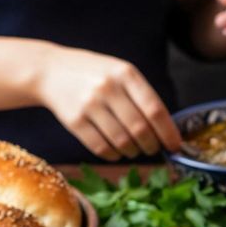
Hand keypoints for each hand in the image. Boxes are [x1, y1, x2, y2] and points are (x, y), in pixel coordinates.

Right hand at [34, 46, 179, 160]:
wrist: (50, 71)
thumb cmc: (94, 74)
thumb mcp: (120, 72)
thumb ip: (142, 96)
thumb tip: (167, 131)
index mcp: (125, 74)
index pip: (155, 110)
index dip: (168, 133)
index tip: (175, 146)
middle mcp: (107, 88)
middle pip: (140, 130)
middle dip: (152, 146)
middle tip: (154, 149)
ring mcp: (89, 105)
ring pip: (122, 142)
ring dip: (134, 152)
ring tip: (135, 150)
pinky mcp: (74, 121)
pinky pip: (102, 148)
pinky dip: (114, 155)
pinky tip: (117, 151)